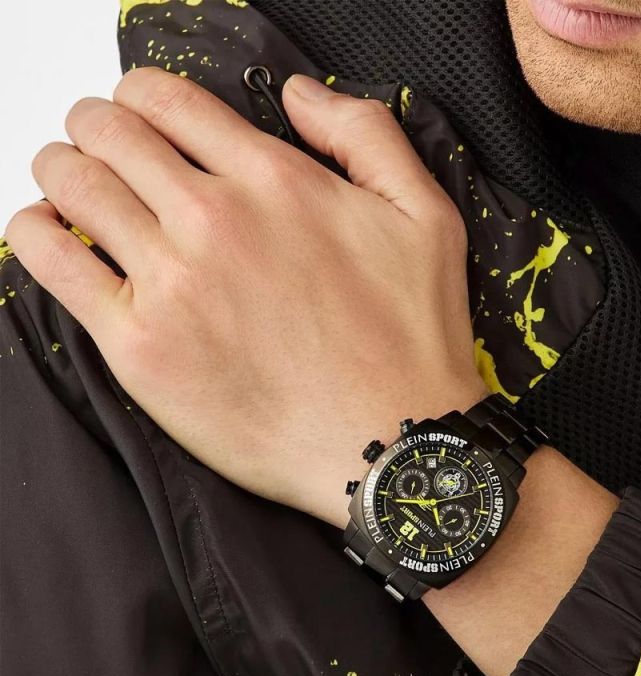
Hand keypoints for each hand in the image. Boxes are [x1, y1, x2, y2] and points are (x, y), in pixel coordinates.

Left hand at [5, 67, 486, 526]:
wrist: (392, 444)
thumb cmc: (412, 341)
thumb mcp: (427, 217)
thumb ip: (366, 134)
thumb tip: (296, 92)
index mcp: (276, 181)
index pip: (166, 100)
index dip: (139, 95)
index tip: (139, 114)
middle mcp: (214, 221)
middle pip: (107, 133)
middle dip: (96, 127)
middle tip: (102, 149)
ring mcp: (171, 284)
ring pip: (71, 186)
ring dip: (61, 170)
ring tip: (70, 186)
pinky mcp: (140, 348)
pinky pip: (51, 264)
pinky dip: (33, 233)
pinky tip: (46, 233)